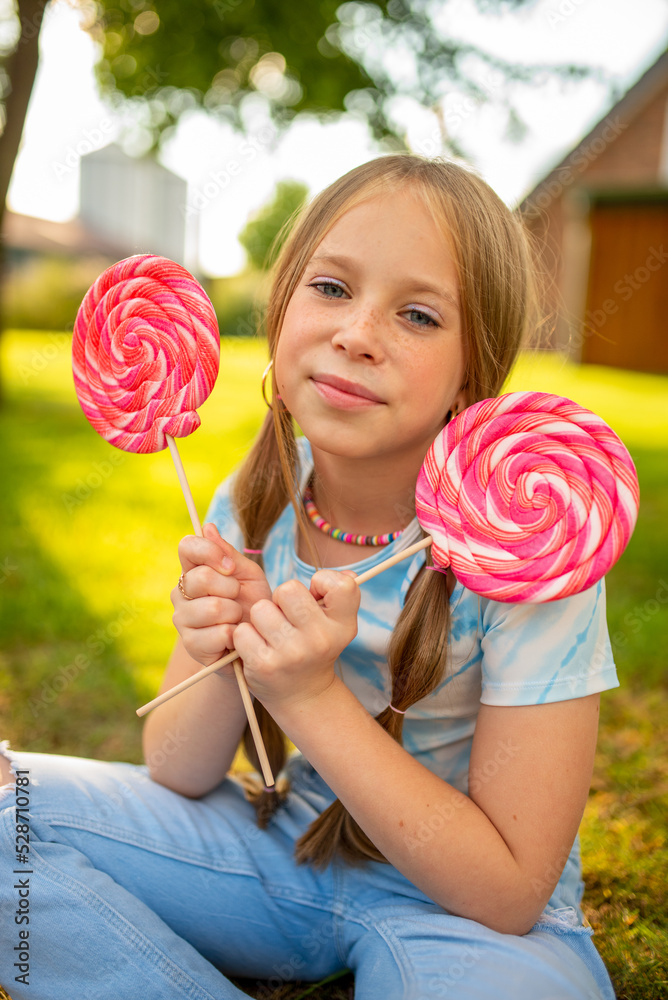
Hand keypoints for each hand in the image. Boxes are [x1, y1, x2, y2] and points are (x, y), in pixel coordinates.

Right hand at [171, 522, 271, 668]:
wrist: (259, 642)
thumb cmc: (251, 604)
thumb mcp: (248, 575)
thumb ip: (228, 554)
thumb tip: (208, 527)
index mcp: (192, 570)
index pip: (187, 546)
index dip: (210, 553)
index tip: (230, 567)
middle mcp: (181, 592)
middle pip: (201, 578)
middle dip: (231, 588)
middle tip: (237, 599)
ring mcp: (182, 619)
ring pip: (212, 607)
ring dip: (235, 614)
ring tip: (236, 619)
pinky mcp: (191, 644)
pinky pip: (220, 632)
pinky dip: (235, 635)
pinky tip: (234, 638)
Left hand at [232, 570, 359, 710]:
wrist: (302, 695)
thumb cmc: (316, 646)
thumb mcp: (337, 623)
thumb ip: (339, 593)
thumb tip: (345, 572)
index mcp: (343, 626)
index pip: (342, 584)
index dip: (323, 581)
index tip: (316, 596)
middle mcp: (320, 640)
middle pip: (289, 589)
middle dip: (282, 598)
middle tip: (286, 615)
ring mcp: (292, 654)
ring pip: (261, 608)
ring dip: (261, 617)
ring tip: (272, 632)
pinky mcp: (264, 665)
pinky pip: (242, 631)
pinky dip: (246, 636)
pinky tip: (259, 647)